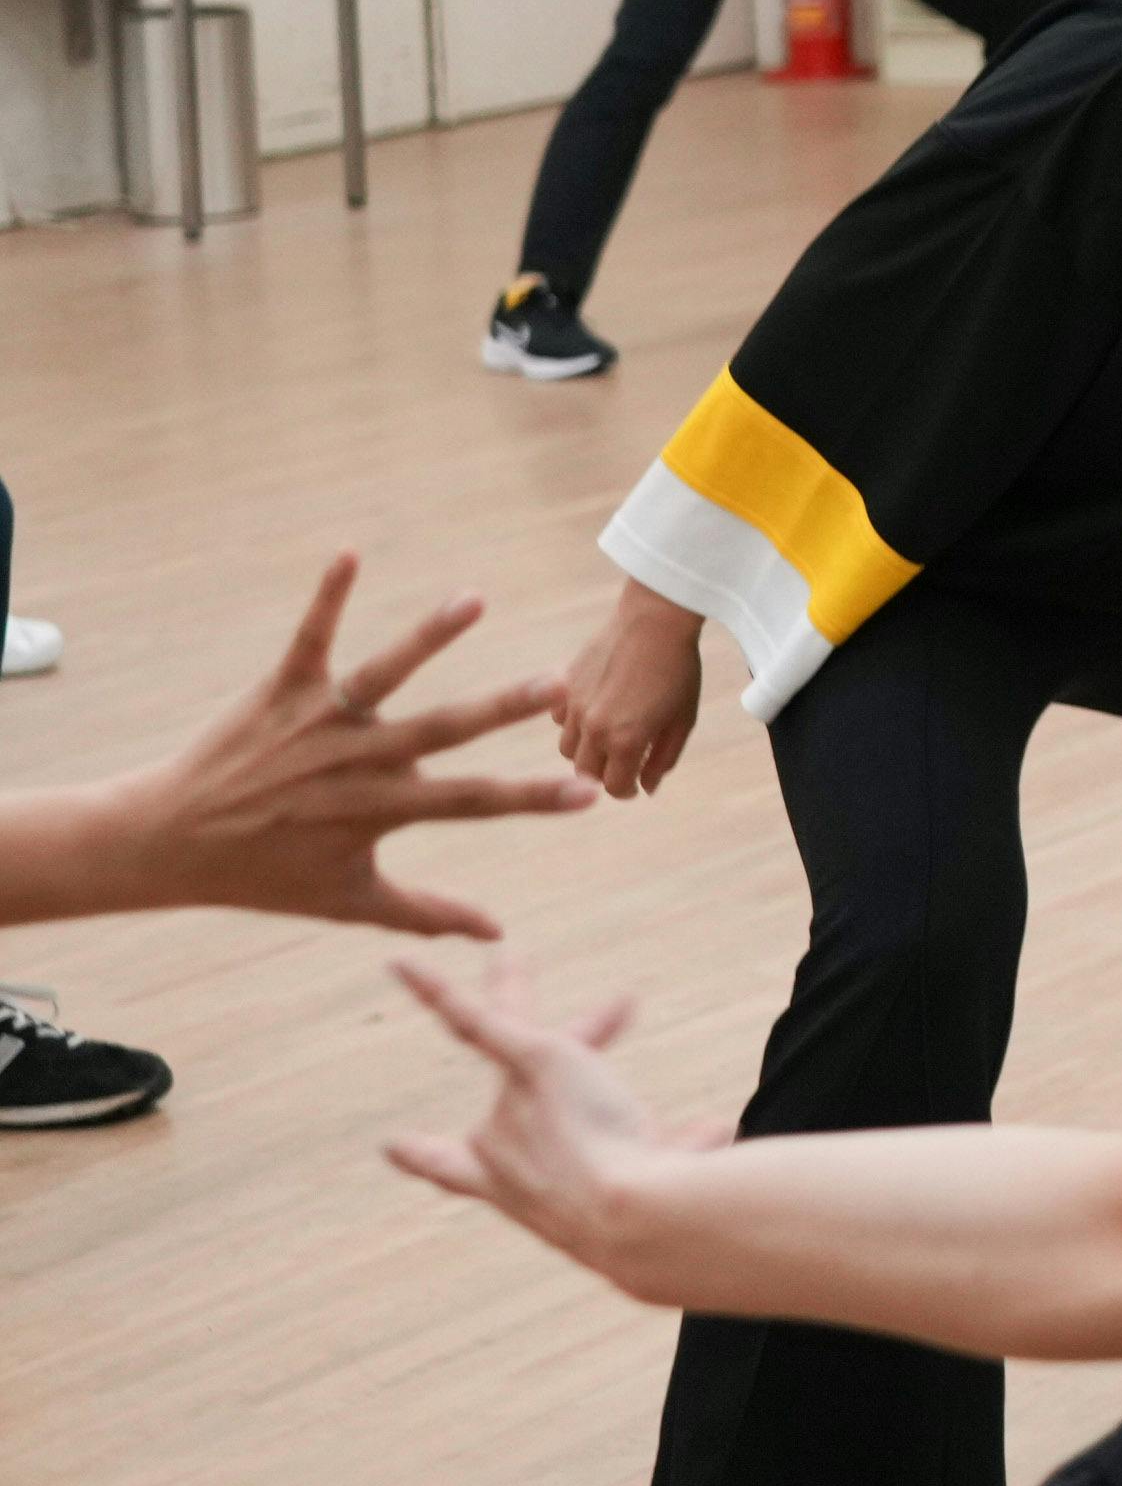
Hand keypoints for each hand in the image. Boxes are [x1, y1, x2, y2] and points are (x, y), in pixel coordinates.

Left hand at [84, 558, 593, 936]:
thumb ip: (427, 912)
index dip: (533, 800)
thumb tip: (497, 932)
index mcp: (380, 809)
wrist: (166, 844)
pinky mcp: (280, 691)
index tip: (590, 794)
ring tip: (474, 599)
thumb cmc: (263, 876)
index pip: (473, 803)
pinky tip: (350, 553)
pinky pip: (309, 639)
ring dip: (427, 635)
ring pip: (383, 674)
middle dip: (503, 707)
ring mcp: (318, 723)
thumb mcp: (348, 901)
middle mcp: (356, 762)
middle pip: (442, 729)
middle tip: (557, 684)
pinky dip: (328, 597)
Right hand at [381, 956, 709, 1289]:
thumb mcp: (662, 1174)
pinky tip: (400, 964)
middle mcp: (497, 1148)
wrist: (630, 1218)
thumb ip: (683, 1148)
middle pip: (519, 1080)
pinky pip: (473, 1019)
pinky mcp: (532, 1059)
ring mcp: (509, 1100)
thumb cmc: (652, 1219)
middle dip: (559, 1046)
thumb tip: (718, 1129)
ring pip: (522, 1031)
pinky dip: (432, 990)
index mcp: (513, 1190)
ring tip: (508, 952)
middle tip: (577, 1012)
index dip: (425, 1158)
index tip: (396, 1145)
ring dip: (516, 990)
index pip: (460, 1172)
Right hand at [551, 590, 708, 800]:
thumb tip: (647, 788)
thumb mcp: (683, 718)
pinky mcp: (565, 685)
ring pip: (568, 748)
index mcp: (626, 740)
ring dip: (587, 752)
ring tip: (609, 739)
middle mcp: (594, 727)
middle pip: (586, 772)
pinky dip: (573, 724)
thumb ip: (664, 758)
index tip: (633, 785)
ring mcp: (575, 706)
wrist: (655, 619)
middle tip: (622, 765)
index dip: (626, 790)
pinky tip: (594, 712)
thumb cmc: (678, 669)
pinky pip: (560, 719)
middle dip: (605, 775)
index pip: (614, 787)